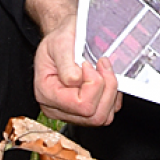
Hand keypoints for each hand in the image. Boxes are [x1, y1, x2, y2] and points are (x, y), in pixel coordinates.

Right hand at [26, 0, 120, 126]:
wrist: (62, 41)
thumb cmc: (58, 42)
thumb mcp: (59, 43)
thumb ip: (67, 63)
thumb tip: (77, 80)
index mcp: (46, 93)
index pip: (81, 104)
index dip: (93, 83)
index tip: (88, 64)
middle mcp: (58, 108)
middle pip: (94, 115)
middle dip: (106, 88)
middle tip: (101, 65)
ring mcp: (72, 113)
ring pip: (103, 117)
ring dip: (110, 92)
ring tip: (104, 71)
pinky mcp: (85, 113)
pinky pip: (108, 113)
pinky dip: (112, 96)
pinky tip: (105, 79)